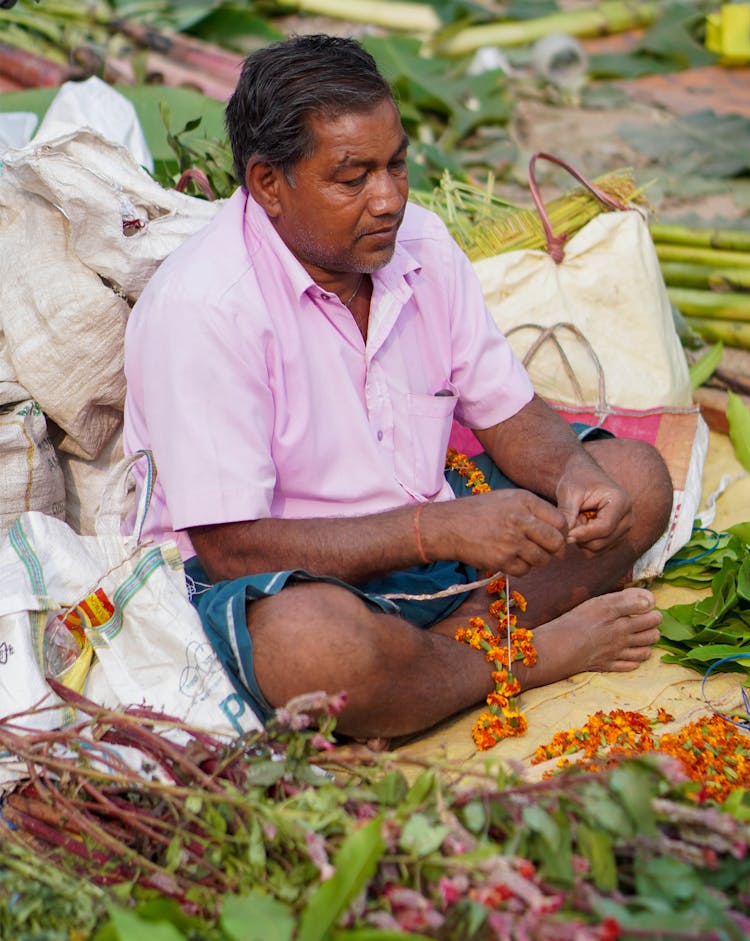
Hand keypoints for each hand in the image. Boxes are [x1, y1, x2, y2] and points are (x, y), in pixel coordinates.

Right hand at [438, 489, 568, 576]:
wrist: (449, 526)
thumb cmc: (479, 512)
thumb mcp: (507, 498)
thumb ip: (533, 510)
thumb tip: (559, 529)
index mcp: (524, 501)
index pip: (560, 520)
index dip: (562, 532)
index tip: (558, 537)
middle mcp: (521, 519)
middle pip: (556, 542)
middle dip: (556, 550)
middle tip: (550, 551)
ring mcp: (512, 541)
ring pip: (542, 559)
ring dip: (537, 560)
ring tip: (525, 553)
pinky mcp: (502, 560)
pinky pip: (525, 570)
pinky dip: (521, 568)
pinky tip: (510, 558)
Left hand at [556, 467, 632, 553]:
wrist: (585, 476)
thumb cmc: (577, 480)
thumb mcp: (569, 492)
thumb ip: (567, 514)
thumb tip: (564, 538)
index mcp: (621, 502)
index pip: (604, 527)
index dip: (583, 534)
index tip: (565, 534)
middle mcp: (628, 518)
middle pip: (601, 542)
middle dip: (580, 536)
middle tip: (568, 520)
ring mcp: (624, 530)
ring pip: (598, 550)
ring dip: (581, 540)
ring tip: (576, 520)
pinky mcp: (616, 539)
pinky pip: (597, 552)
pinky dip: (584, 543)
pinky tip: (581, 526)